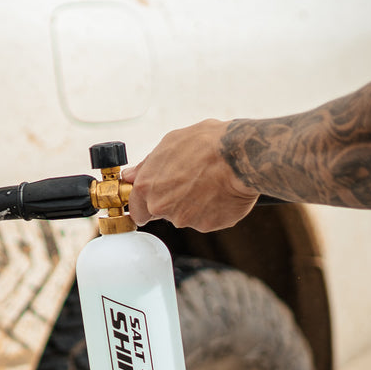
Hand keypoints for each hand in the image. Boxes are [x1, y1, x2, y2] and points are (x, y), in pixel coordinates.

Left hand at [123, 120, 258, 231]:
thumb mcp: (169, 144)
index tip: (151, 203)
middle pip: (160, 213)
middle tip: (189, 183)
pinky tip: (220, 192)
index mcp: (146, 186)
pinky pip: (206, 220)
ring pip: (184, 216)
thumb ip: (146, 165)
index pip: (136, 209)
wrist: (240, 156)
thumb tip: (130, 175)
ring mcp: (183, 219)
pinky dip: (212, 210)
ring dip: (193, 205)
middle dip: (171, 202)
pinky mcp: (206, 225)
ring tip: (209, 183)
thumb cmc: (205, 144)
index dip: (144, 205)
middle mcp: (160, 206)